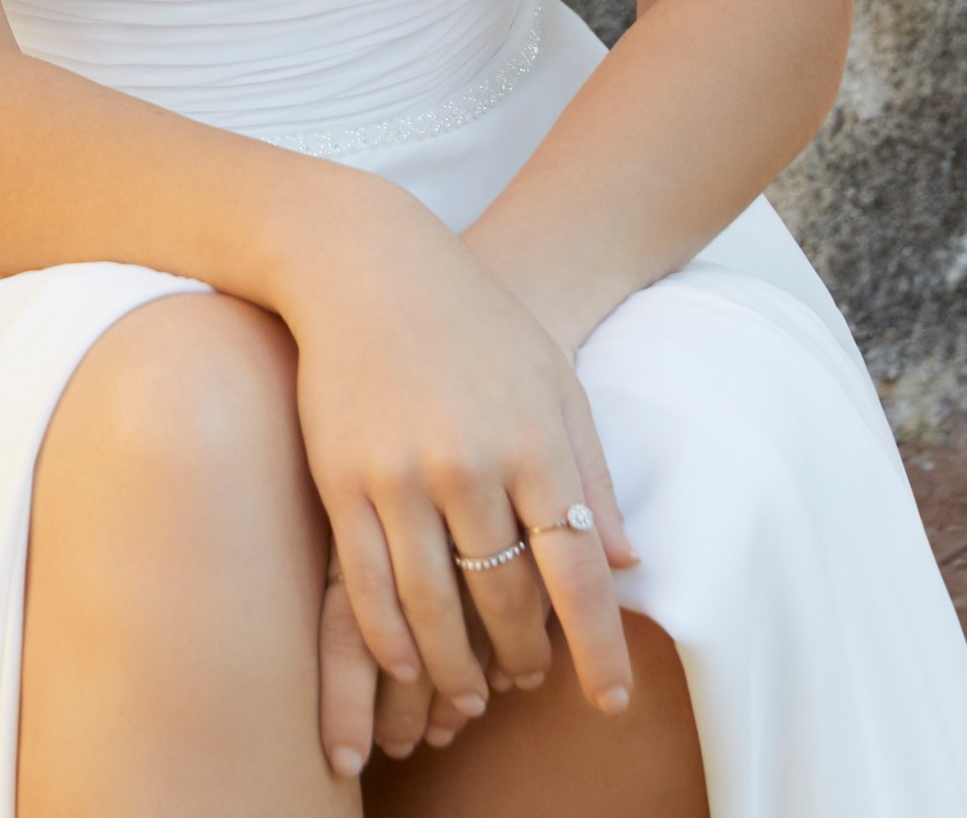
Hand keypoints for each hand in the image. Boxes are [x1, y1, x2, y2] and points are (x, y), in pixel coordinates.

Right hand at [280, 178, 644, 755]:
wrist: (363, 262)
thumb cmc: (474, 320)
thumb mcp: (555, 381)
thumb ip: (591, 473)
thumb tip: (627, 564)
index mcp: (536, 444)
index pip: (577, 574)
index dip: (598, 648)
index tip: (611, 703)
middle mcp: (470, 467)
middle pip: (505, 600)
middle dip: (523, 657)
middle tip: (529, 680)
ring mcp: (399, 476)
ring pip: (434, 608)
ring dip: (456, 666)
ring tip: (471, 693)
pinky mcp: (339, 480)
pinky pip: (365, 586)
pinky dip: (390, 638)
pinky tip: (406, 660)